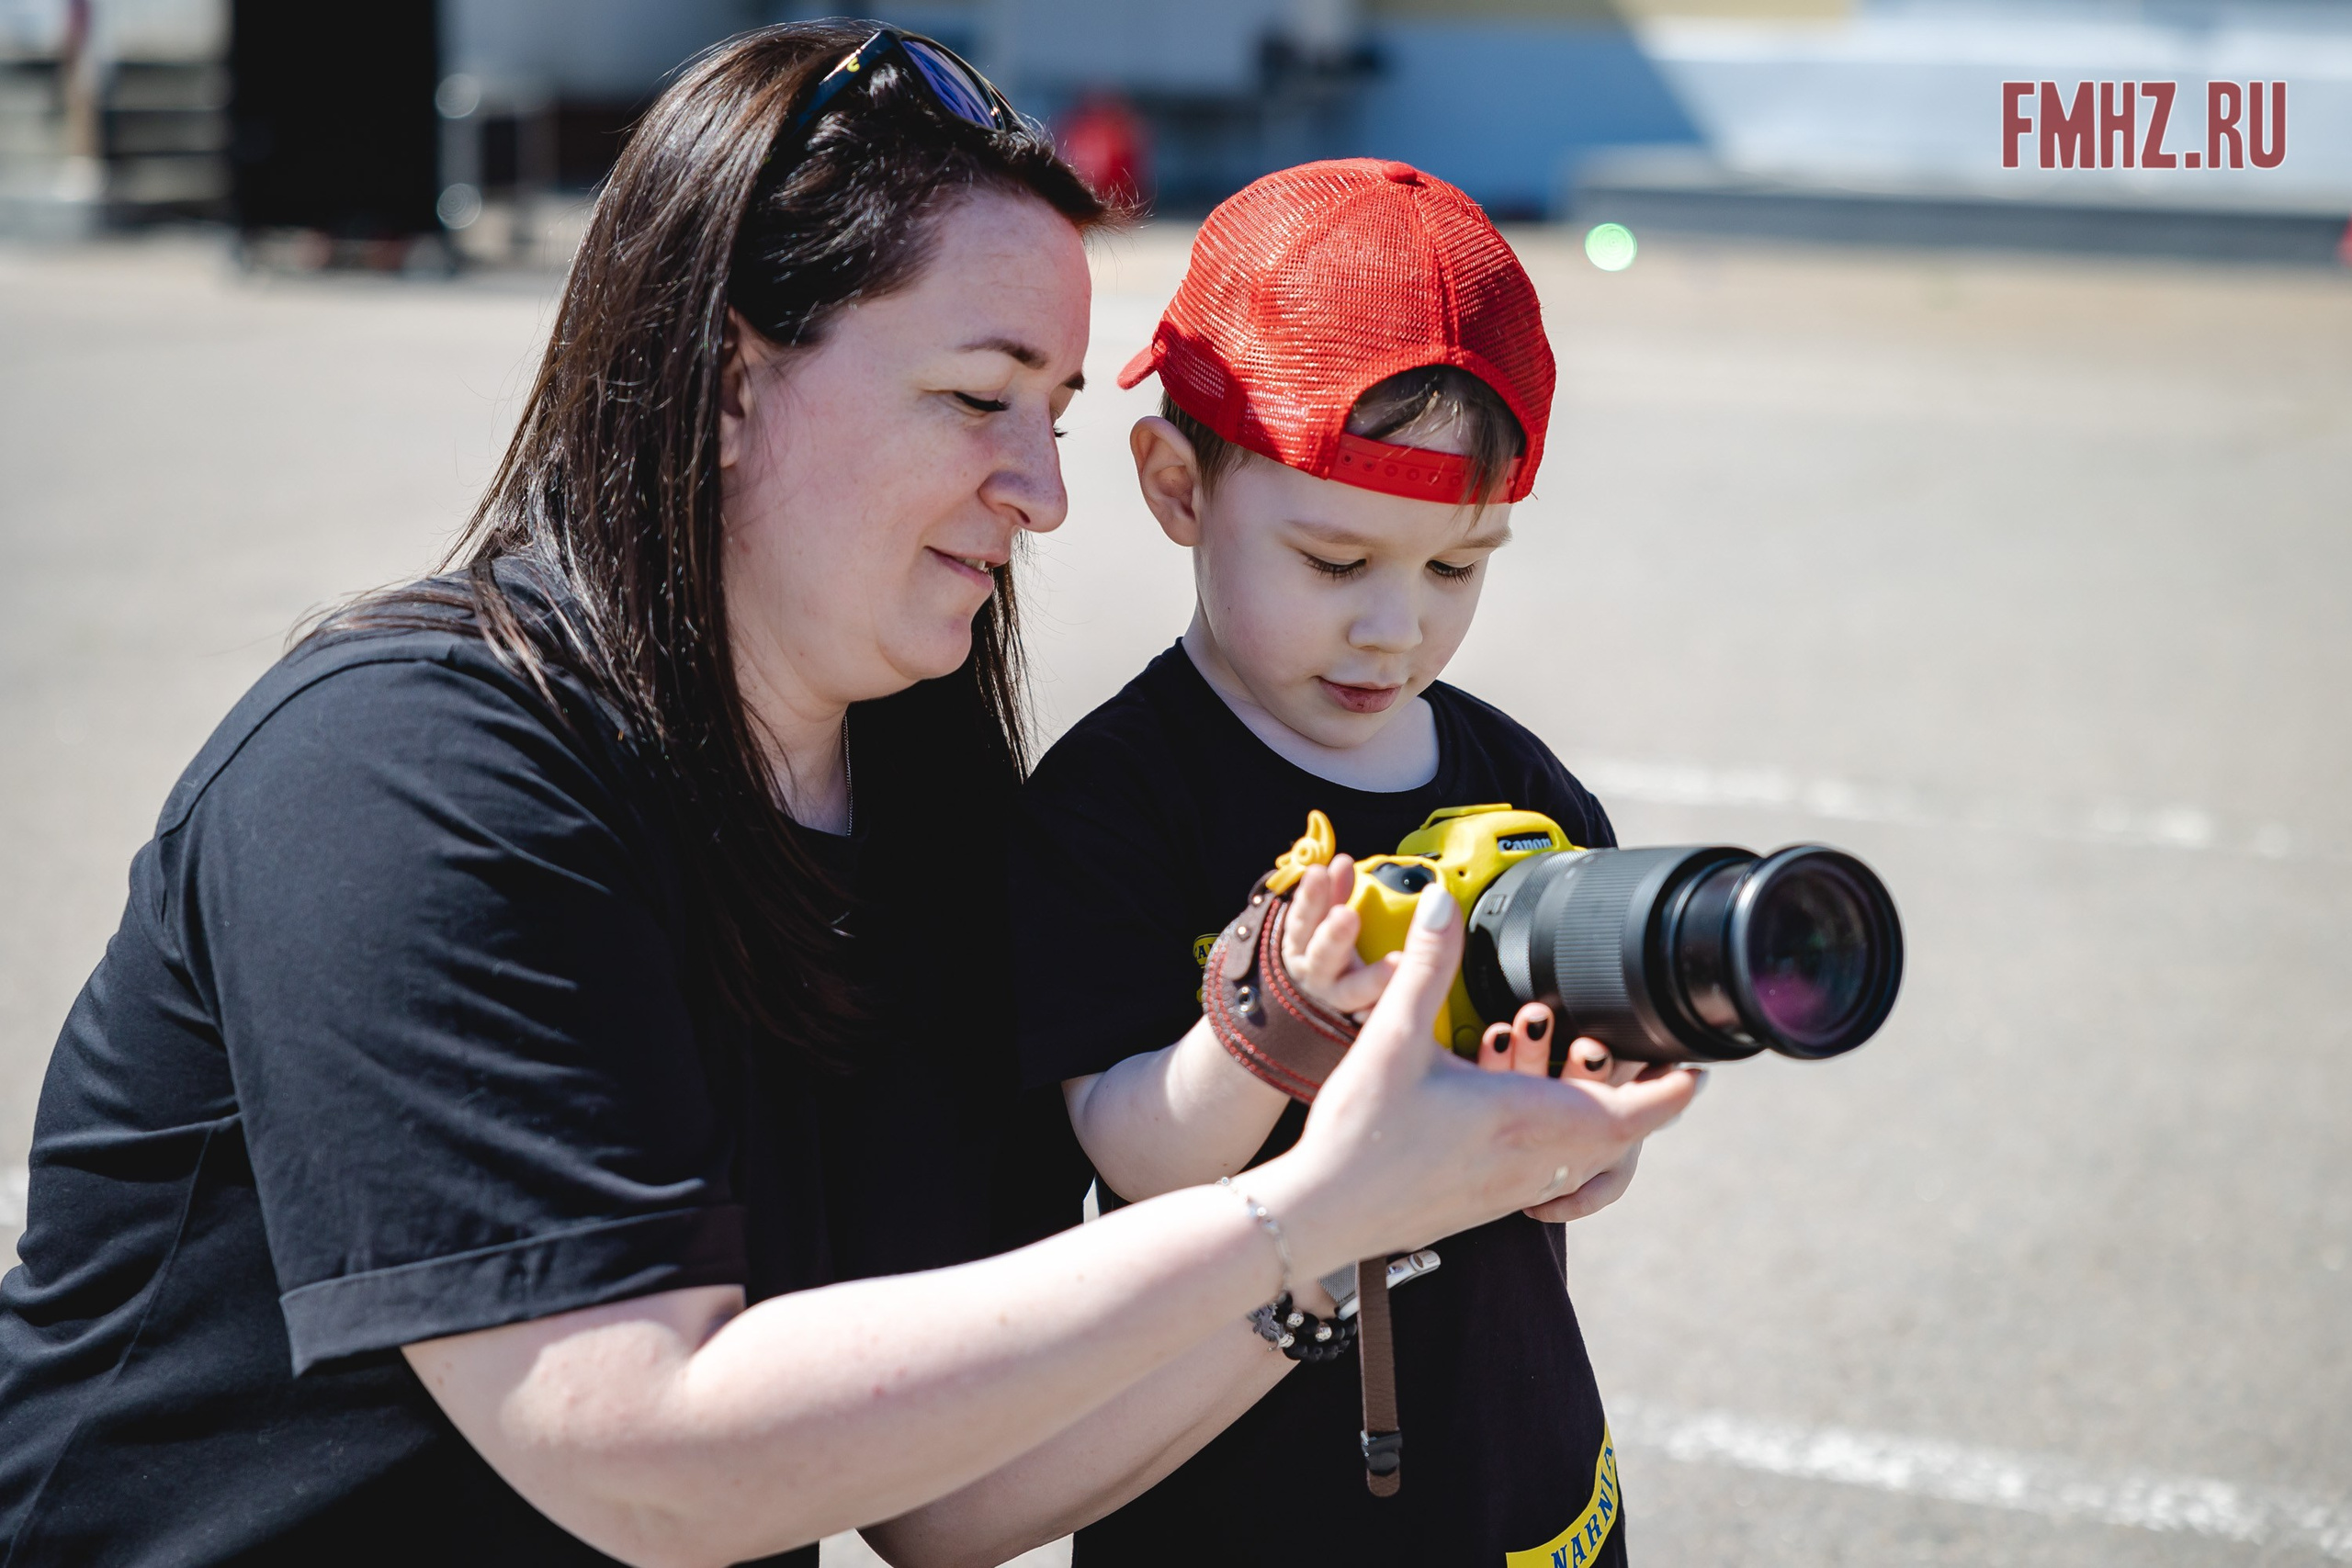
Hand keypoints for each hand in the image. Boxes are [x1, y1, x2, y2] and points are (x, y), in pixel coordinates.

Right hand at [1247, 886, 1701, 1279]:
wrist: (1320, 1214)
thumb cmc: (1360, 1135)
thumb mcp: (1394, 1037)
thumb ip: (1427, 966)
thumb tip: (1442, 902)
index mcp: (1532, 1119)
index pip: (1641, 1112)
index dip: (1678, 1087)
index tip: (1699, 1062)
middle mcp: (1537, 1162)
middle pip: (1623, 1134)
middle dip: (1631, 1088)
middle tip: (1619, 1044)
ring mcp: (1516, 1190)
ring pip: (1588, 1156)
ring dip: (1591, 1113)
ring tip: (1565, 1066)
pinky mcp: (1490, 1204)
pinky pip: (1553, 1173)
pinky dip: (1559, 1139)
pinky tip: (1521, 1111)